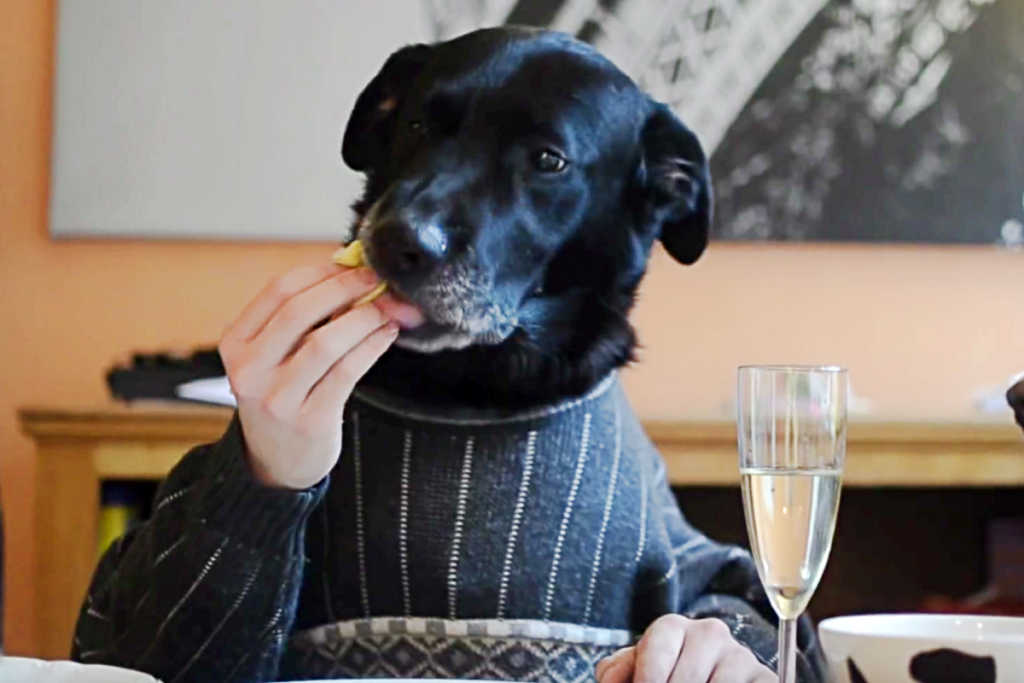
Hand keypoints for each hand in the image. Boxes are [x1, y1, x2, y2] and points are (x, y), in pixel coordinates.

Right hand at [218, 262, 422, 488]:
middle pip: (300, 312)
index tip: (351, 263)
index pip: (278, 291)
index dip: (320, 272)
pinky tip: (387, 333)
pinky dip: (372, 345)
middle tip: (377, 280)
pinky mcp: (310, 420)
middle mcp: (249, 371)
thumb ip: (303, 318)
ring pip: (326, 342)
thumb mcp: (275, 355)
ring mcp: (277, 398)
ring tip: (388, 308)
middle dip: (345, 288)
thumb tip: (352, 270)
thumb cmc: (283, 394)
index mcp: (236, 344)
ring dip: (364, 317)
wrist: (278, 461)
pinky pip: (347, 372)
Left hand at [595, 615, 775, 682]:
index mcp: (672, 628)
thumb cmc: (663, 680)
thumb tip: (611, 679)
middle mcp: (709, 633)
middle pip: (686, 677)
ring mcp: (740, 656)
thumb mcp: (636, 673)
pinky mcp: (765, 678)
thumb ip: (617, 672)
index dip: (648, 680)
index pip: (657, 652)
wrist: (701, 676)